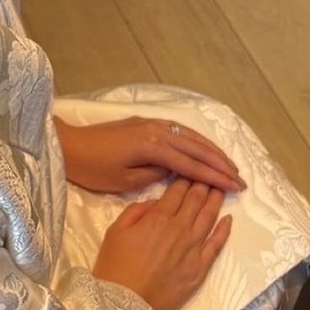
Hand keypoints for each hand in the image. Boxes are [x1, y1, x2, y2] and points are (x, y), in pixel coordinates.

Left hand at [55, 116, 244, 194]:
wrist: (69, 146)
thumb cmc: (94, 169)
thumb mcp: (126, 180)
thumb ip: (156, 175)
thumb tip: (177, 173)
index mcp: (153, 146)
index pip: (192, 164)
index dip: (216, 177)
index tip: (237, 187)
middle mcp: (156, 130)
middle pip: (196, 147)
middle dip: (220, 162)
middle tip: (240, 178)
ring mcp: (150, 123)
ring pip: (189, 135)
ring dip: (210, 149)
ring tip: (228, 164)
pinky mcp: (144, 122)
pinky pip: (178, 130)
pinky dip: (195, 139)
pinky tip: (202, 147)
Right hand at [93, 179, 232, 309]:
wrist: (125, 304)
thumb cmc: (115, 264)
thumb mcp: (117, 230)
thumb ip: (137, 210)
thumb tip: (157, 202)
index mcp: (158, 217)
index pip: (177, 190)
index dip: (185, 176)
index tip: (190, 167)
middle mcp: (180, 229)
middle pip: (196, 200)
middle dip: (204, 183)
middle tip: (210, 172)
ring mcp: (193, 249)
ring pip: (209, 218)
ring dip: (216, 200)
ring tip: (222, 186)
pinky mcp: (201, 268)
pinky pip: (217, 245)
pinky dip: (224, 230)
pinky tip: (229, 219)